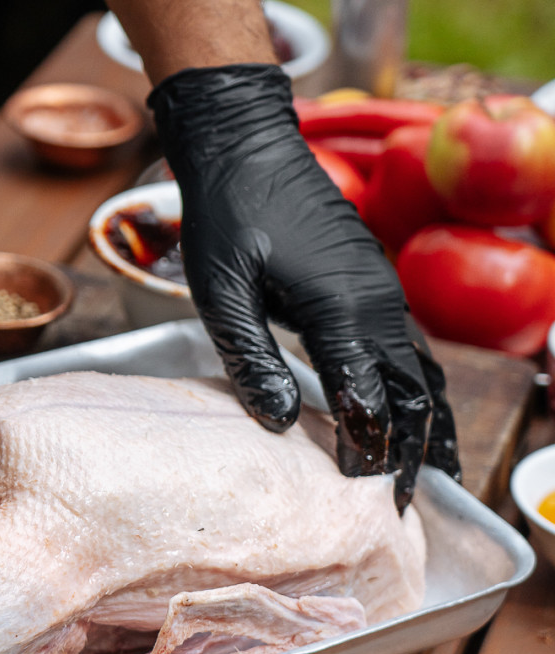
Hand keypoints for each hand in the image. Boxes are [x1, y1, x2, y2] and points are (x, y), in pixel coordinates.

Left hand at [149, 64, 459, 509]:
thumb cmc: (226, 212)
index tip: (361, 498)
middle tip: (404, 508)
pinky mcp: (374, 286)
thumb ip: (252, 356)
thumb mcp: (221, 290)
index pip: (369, 400)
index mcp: (342, 308)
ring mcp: (382, 292)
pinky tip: (410, 417)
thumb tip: (278, 422)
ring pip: (423, 374)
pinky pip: (411, 349)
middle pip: (414, 395)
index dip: (367, 451)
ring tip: (431, 478)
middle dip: (414, 454)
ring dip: (428, 426)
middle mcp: (377, 304)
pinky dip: (418, 392)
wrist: (245, 144)